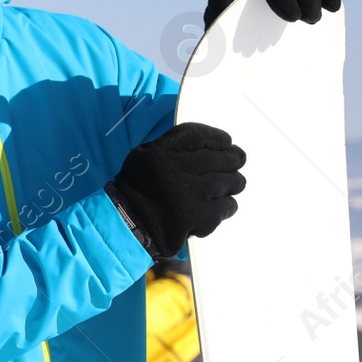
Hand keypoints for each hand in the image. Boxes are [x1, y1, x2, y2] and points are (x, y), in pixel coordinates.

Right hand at [107, 123, 245, 260]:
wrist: (128, 227)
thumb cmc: (138, 189)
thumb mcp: (143, 156)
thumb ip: (172, 147)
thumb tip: (215, 146)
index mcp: (162, 152)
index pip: (201, 135)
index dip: (219, 138)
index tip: (227, 143)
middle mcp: (178, 169)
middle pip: (225, 158)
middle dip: (233, 162)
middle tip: (231, 168)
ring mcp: (193, 193)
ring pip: (233, 182)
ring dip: (231, 185)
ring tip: (221, 190)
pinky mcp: (202, 216)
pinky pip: (229, 206)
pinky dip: (225, 207)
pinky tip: (212, 210)